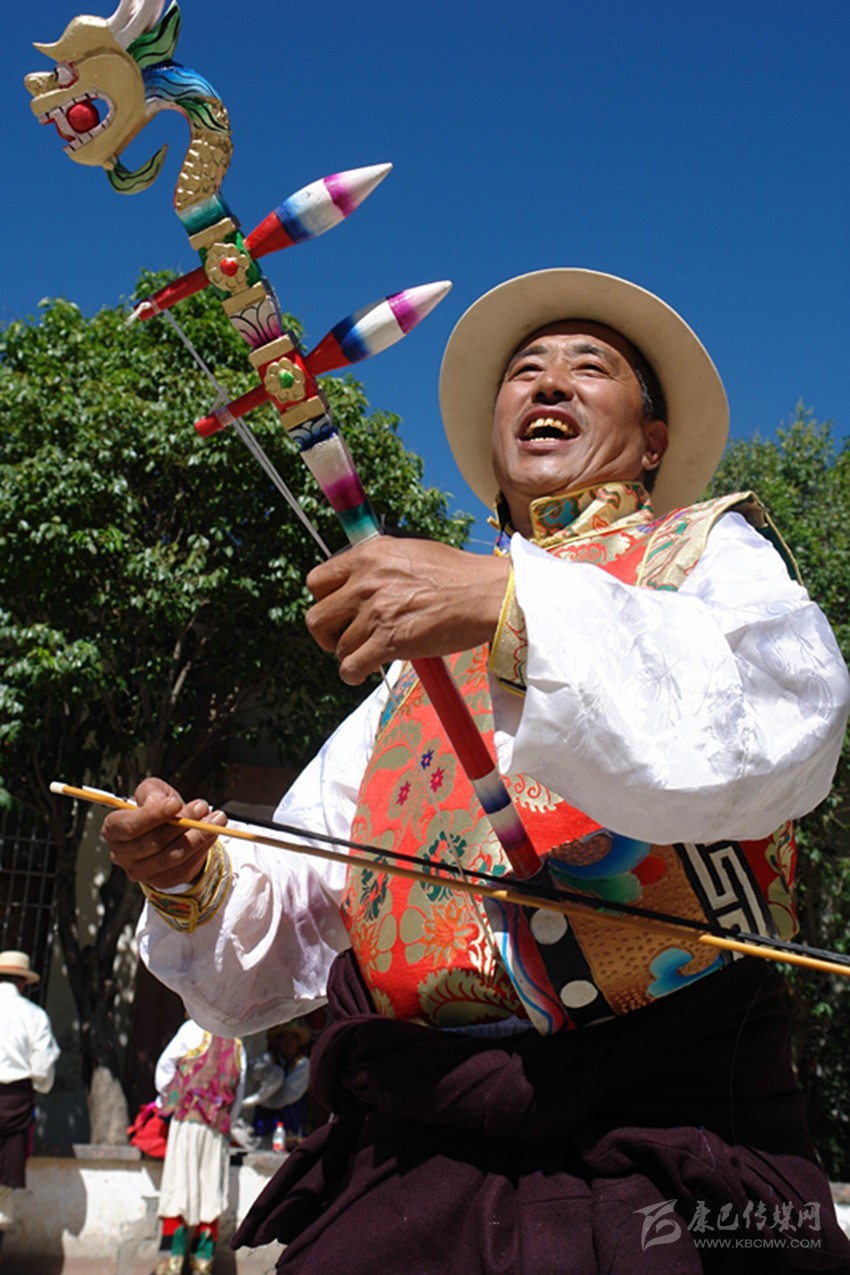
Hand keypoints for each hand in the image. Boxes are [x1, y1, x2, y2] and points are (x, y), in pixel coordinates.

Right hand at [102, 777, 227, 889]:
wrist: (170, 832)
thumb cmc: (157, 810)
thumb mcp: (152, 792)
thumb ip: (152, 792)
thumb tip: (159, 802)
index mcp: (114, 829)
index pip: (129, 826)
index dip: (152, 815)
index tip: (176, 803)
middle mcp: (123, 854)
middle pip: (154, 841)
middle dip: (182, 823)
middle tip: (202, 807)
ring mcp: (142, 871)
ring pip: (173, 855)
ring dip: (199, 836)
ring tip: (216, 819)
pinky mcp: (162, 881)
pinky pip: (185, 866)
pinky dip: (202, 849)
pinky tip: (211, 834)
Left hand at [305, 538, 510, 683]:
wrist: (486, 594)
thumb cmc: (457, 575)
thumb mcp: (409, 552)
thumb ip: (377, 565)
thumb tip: (356, 581)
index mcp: (368, 555)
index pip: (317, 581)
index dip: (323, 600)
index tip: (337, 611)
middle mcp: (366, 582)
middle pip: (317, 617)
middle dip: (326, 634)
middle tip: (342, 639)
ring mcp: (376, 612)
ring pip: (339, 647)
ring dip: (350, 655)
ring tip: (369, 654)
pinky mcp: (390, 641)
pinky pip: (352, 667)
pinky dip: (354, 674)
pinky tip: (364, 672)